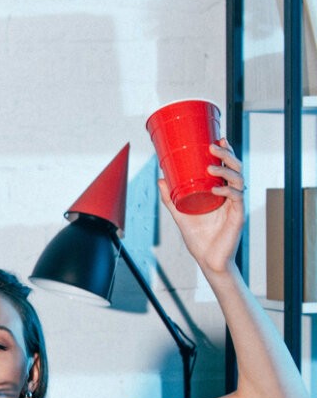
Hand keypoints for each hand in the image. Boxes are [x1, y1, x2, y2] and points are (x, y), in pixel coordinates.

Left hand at [161, 141, 244, 276]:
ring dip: (226, 170)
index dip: (225, 151)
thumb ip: (170, 198)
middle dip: (226, 154)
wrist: (207, 259)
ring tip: (211, 166)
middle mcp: (231, 194)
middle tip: (213, 146)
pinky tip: (216, 189)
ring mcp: (235, 204)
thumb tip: (160, 179)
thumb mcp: (180, 214)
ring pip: (238, 179)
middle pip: (235, 167)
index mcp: (220, 191)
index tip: (217, 138)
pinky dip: (226, 191)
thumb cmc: (198, 237)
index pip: (227, 166)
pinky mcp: (237, 215)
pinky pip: (236, 198)